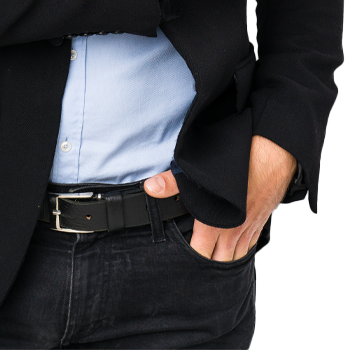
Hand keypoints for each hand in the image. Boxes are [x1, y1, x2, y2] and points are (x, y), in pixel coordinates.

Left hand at [144, 135, 297, 260]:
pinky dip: (242, 250)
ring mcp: (250, 227)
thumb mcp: (201, 171)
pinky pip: (251, 244)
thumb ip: (173, 182)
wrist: (273, 154)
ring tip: (214, 265)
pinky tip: (236, 248)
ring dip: (226, 261)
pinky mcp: (261, 220)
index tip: (182, 264)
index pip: (201, 254)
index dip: (191, 261)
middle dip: (209, 267)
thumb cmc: (241, 162)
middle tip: (197, 270)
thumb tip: (151, 187)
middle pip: (220, 262)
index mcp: (217, 223)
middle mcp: (235, 231)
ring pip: (237, 256)